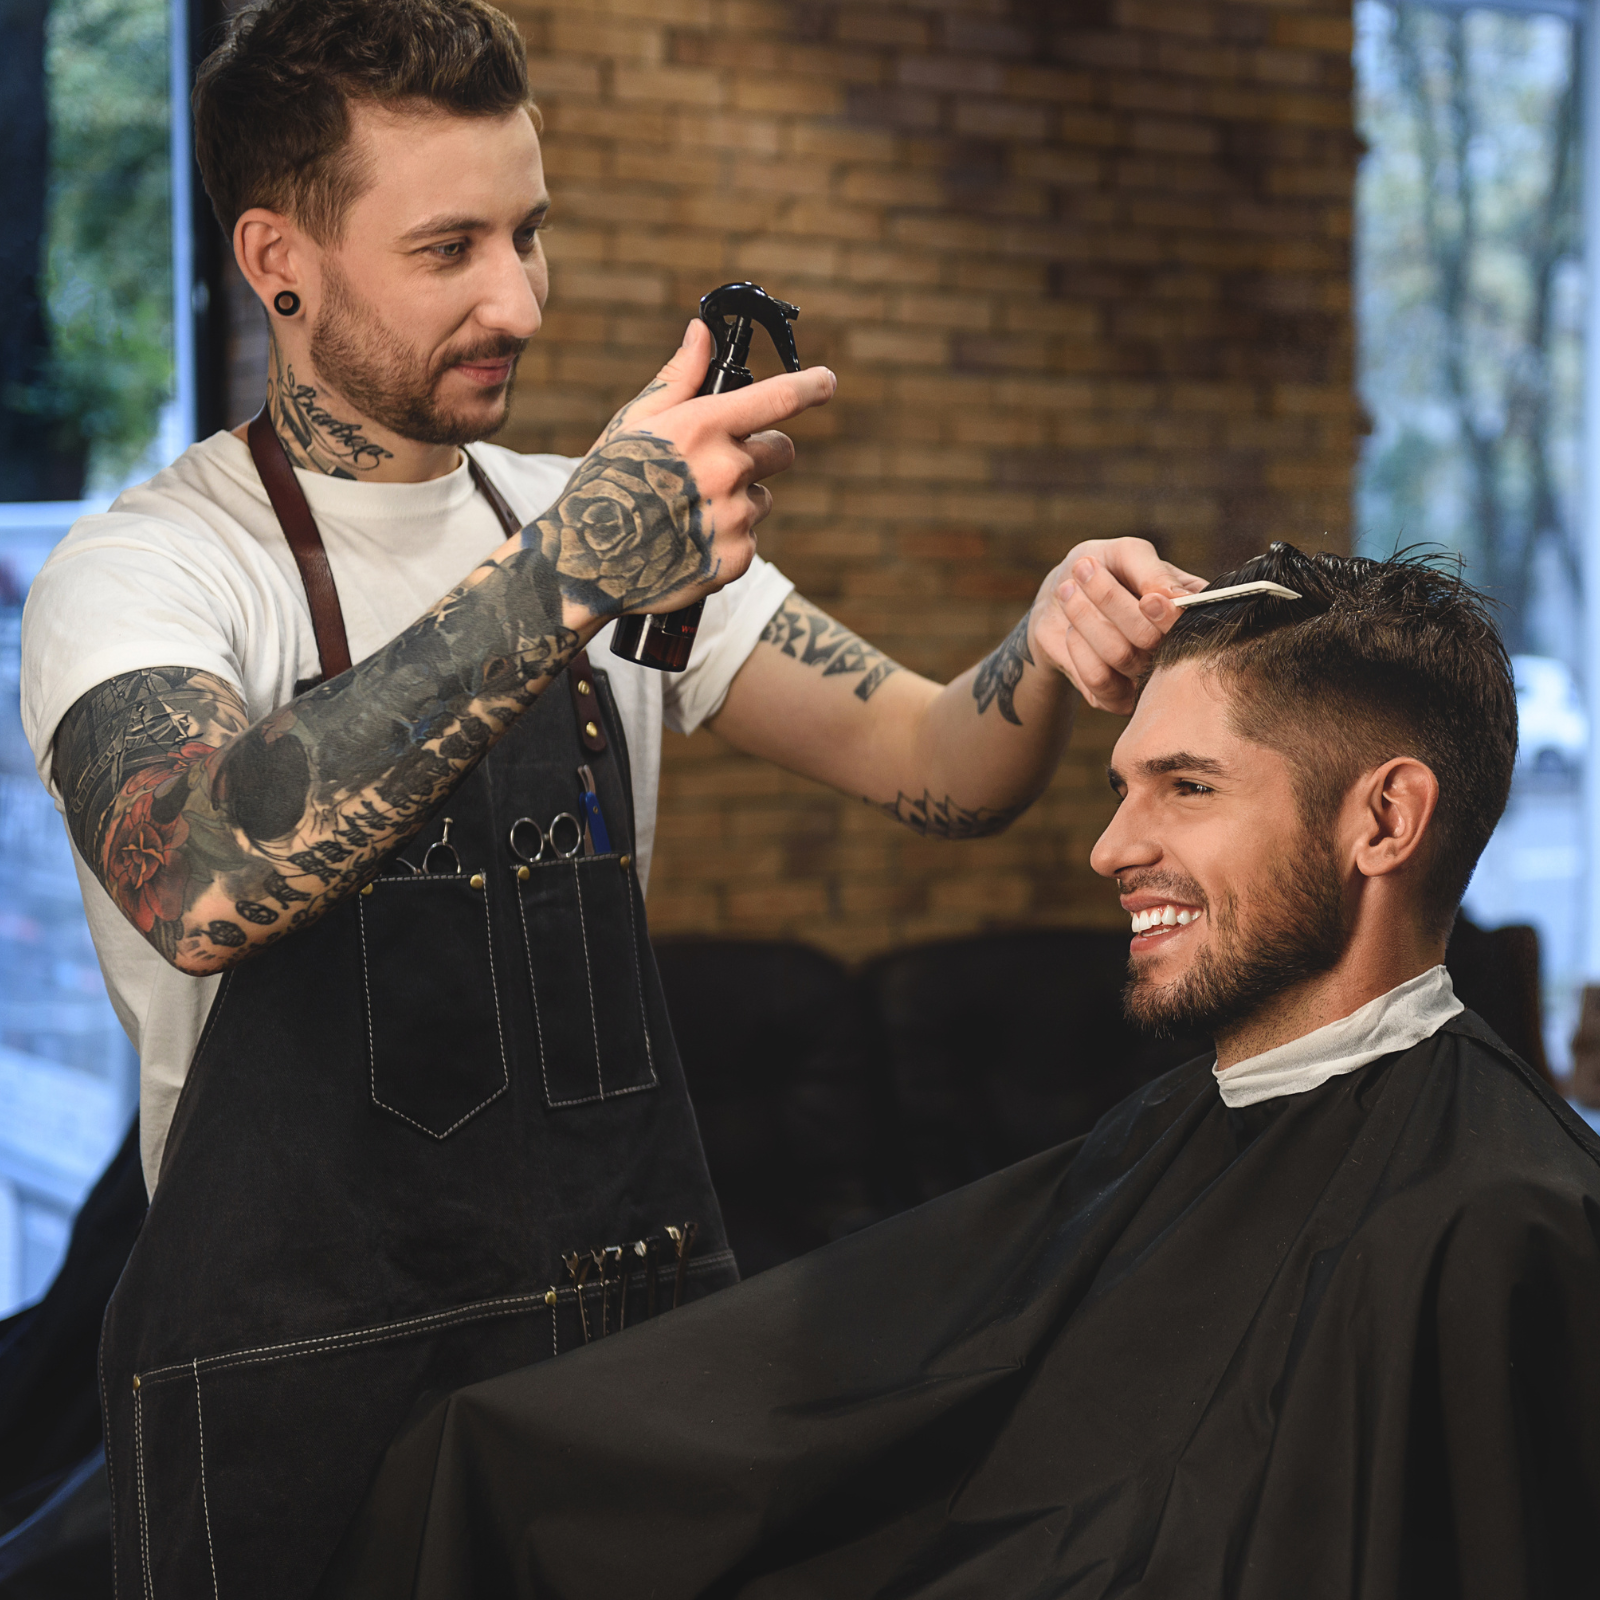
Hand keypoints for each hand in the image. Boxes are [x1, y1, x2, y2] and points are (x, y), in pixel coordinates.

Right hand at [544, 321, 835, 621]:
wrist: (586, 563)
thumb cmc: (606, 483)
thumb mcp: (634, 423)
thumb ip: (679, 378)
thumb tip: (702, 332)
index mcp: (704, 427)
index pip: (778, 399)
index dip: (811, 387)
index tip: (827, 382)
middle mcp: (727, 470)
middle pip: (781, 450)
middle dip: (761, 452)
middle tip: (719, 465)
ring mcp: (736, 517)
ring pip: (762, 497)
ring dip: (738, 499)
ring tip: (689, 511)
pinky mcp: (738, 557)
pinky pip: (749, 538)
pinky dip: (726, 538)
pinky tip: (690, 540)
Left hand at [1029, 538, 1205, 713]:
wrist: (1060, 597)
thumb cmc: (1101, 567)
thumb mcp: (1125, 553)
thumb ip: (1152, 571)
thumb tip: (1175, 599)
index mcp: (1193, 611)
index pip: (1191, 623)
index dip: (1167, 615)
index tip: (1144, 596)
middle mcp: (1177, 650)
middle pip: (1149, 638)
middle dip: (1110, 600)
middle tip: (1083, 569)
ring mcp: (1148, 679)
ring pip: (1120, 654)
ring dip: (1085, 617)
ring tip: (1068, 590)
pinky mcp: (1117, 698)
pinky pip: (1098, 678)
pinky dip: (1078, 646)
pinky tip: (1072, 628)